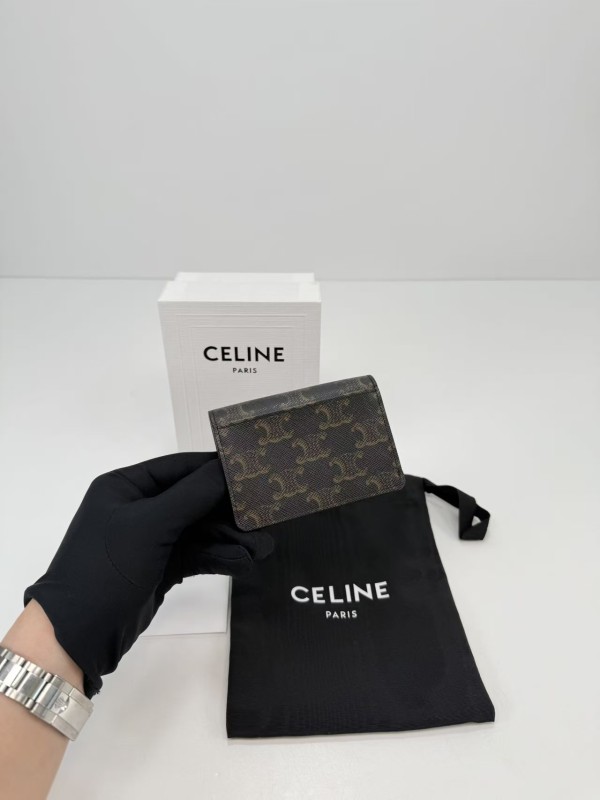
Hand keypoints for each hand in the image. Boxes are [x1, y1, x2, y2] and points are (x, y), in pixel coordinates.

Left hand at [23, 453, 272, 697]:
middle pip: (194, 500)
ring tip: (264, 548)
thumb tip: (228, 467)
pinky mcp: (160, 567)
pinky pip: (196, 554)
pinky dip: (219, 558)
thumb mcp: (150, 526)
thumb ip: (192, 495)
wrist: (77, 636)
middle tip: (267, 516)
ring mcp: (150, 540)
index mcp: (127, 486)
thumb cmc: (106, 568)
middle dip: (229, 512)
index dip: (216, 469)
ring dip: (230, 539)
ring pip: (199, 530)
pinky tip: (245, 563)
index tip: (256, 469)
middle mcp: (139, 508)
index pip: (180, 468)